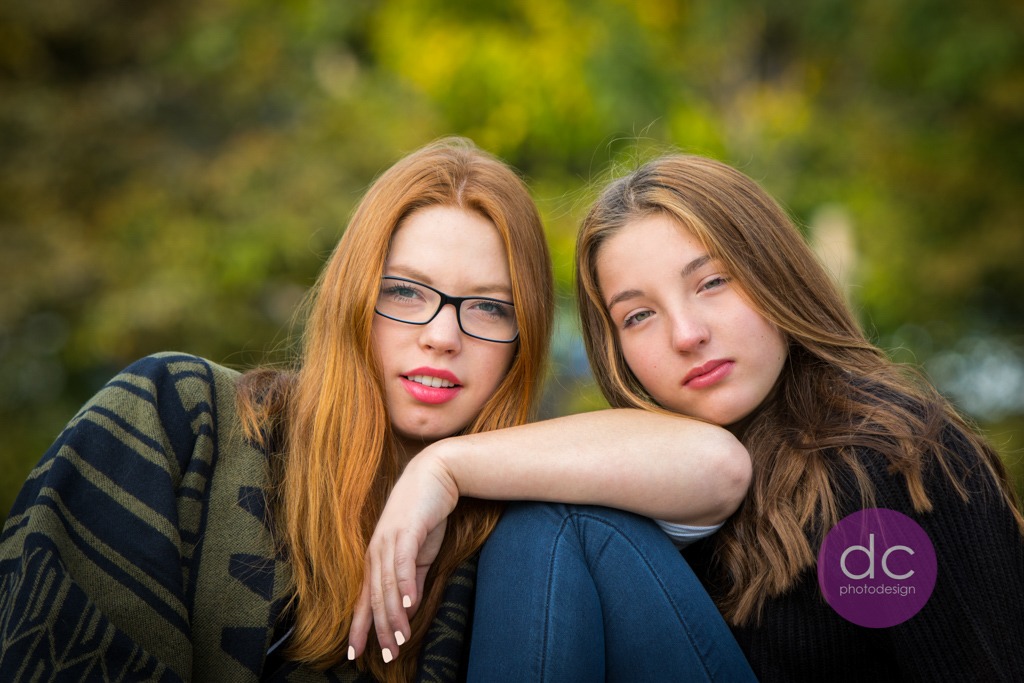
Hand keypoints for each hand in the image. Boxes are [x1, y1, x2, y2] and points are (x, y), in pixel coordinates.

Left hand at [347, 448, 459, 662]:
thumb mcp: (419, 552)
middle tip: (386, 655)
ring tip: (399, 640)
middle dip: (378, 629)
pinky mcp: (406, 530)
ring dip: (392, 615)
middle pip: (373, 597)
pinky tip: (408, 605)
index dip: (360, 626)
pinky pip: (402, 563)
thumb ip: (412, 578)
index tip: (356, 654)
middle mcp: (376, 550)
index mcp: (376, 557)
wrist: (436, 474)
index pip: (364, 597)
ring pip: (386, 585)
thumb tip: (408, 607)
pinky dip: (404, 586)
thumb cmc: (426, 513)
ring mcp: (388, 539)